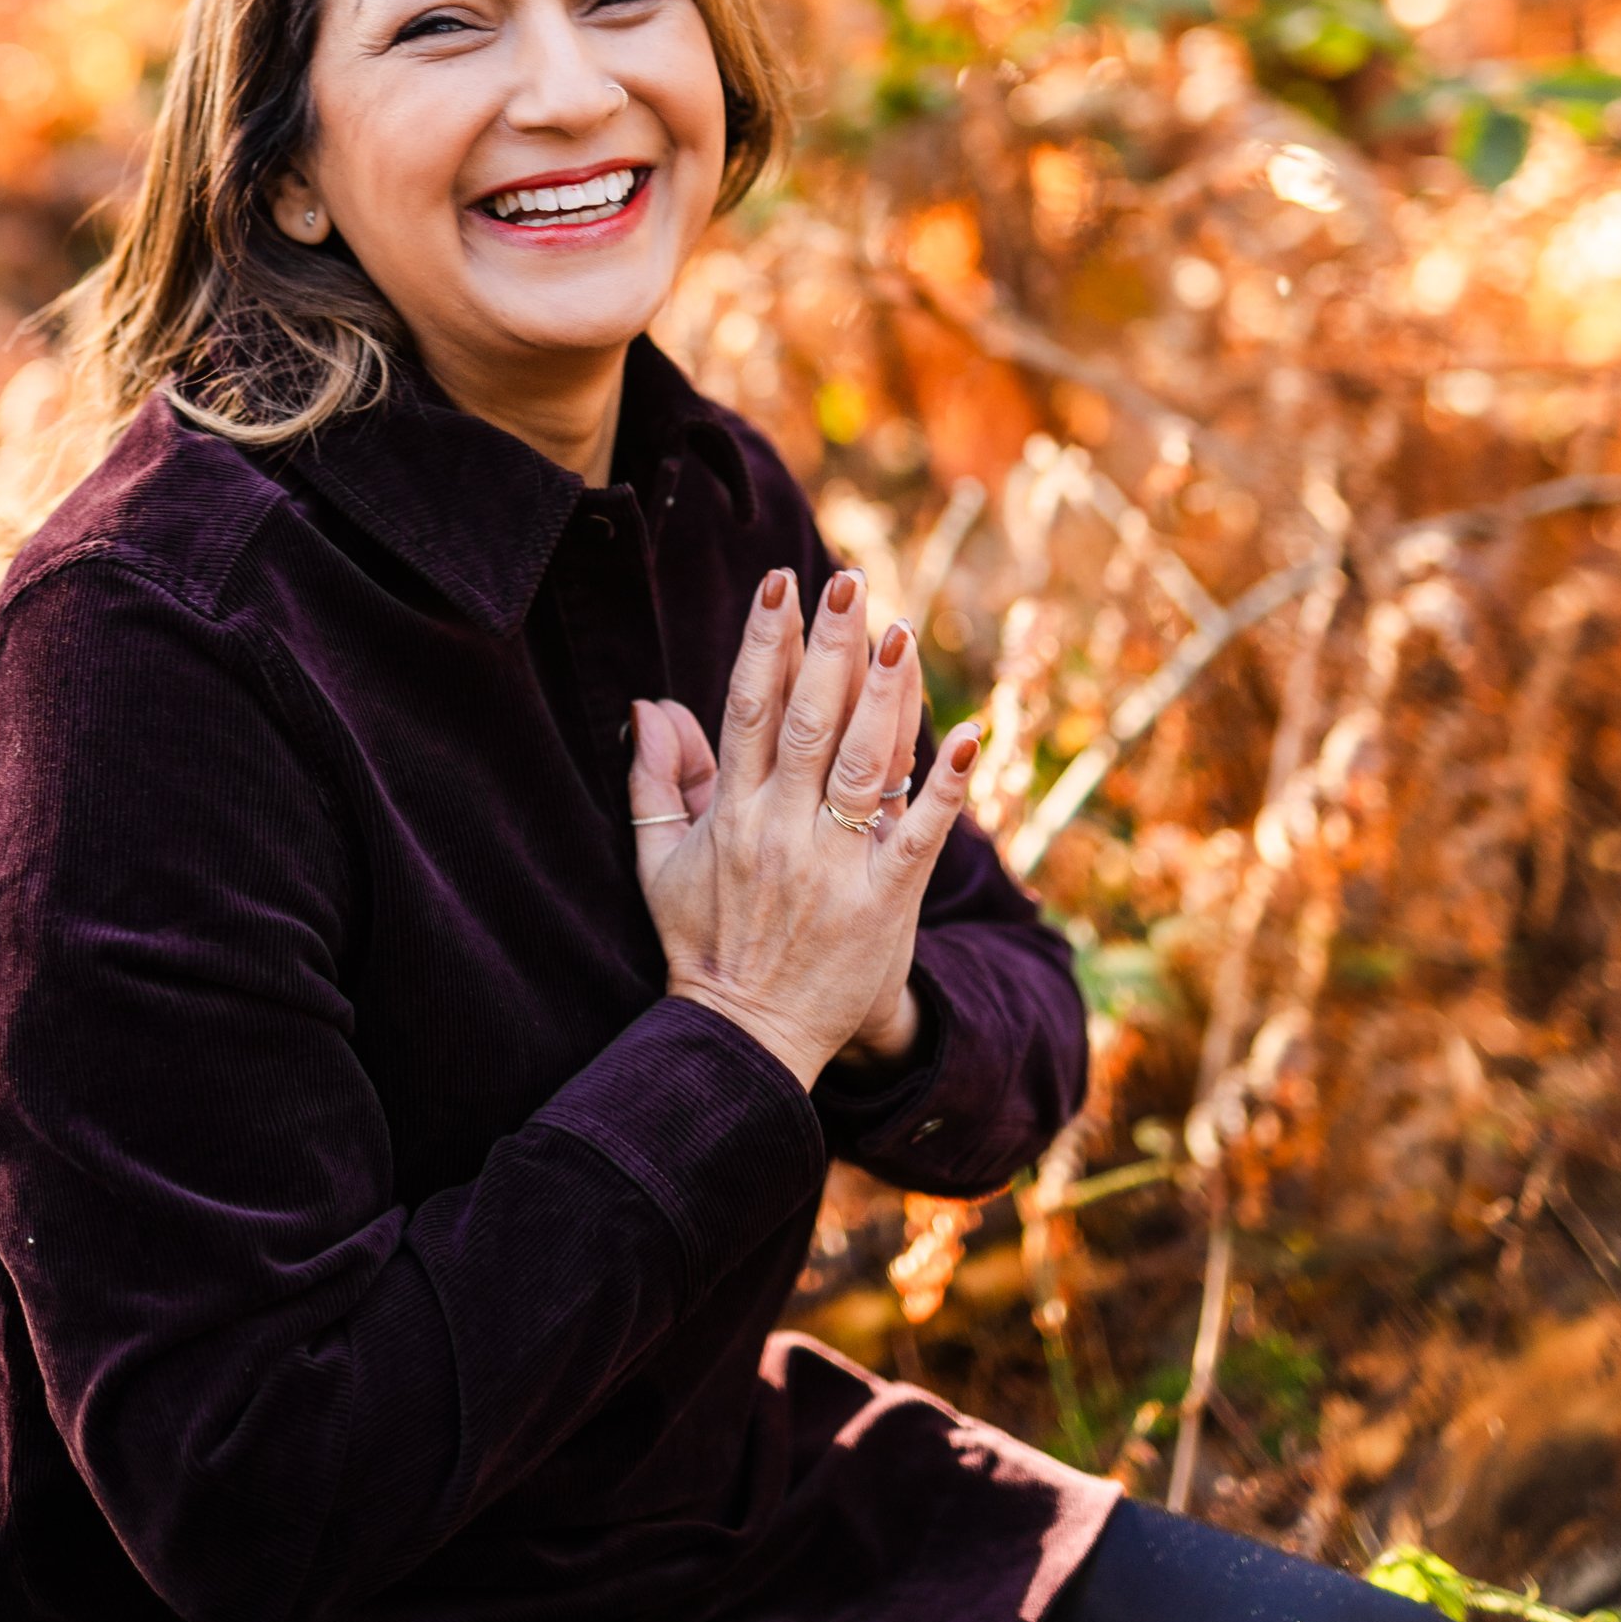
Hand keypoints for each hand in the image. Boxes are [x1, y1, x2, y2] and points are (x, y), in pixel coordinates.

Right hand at [629, 567, 981, 1090]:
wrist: (746, 1038)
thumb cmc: (704, 943)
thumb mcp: (659, 863)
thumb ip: (656, 780)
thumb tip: (649, 704)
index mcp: (731, 814)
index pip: (748, 707)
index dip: (765, 641)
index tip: (782, 583)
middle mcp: (781, 830)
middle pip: (808, 721)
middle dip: (829, 647)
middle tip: (850, 582)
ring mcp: (834, 866)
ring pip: (863, 765)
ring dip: (885, 696)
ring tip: (901, 632)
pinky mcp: (882, 902)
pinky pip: (920, 834)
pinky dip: (949, 786)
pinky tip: (971, 733)